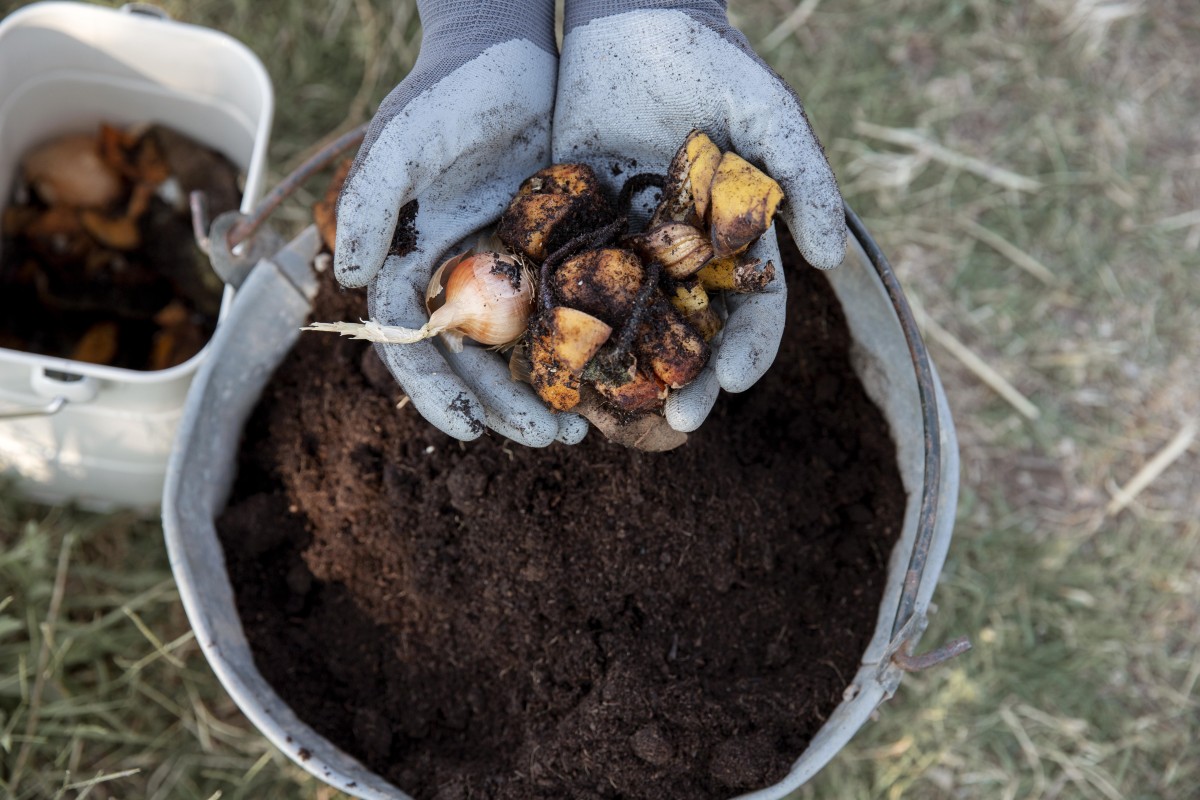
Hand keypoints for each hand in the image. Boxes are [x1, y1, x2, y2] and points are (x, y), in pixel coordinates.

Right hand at [334, 0, 585, 445]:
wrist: (510, 51)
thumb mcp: (405, 140)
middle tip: (553, 439)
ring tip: (584, 428)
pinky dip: (584, 347)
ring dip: (547, 390)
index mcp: (412, 264)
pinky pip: (567, 313)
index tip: (467, 431)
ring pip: (522, 349)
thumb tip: (353, 278)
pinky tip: (614, 375)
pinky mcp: (553, 253)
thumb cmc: (448, 93)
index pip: (413, 344)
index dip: (436, 391)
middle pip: (474, 361)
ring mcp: (506, 270)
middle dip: (504, 406)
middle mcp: (457, 277)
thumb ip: (373, 202)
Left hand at [554, 0, 845, 431]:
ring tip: (614, 410)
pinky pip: (569, 285)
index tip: (734, 382)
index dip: (748, 350)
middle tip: (677, 419)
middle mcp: (681, 258)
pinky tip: (554, 358)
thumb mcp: (769, 113)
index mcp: (734, 244)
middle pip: (690, 337)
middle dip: (689, 381)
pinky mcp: (574, 229)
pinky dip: (565, 324)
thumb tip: (829, 259)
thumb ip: (804, 180)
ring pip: (628, 325)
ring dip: (625, 371)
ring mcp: (627, 248)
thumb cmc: (713, 63)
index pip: (752, 313)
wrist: (632, 18)